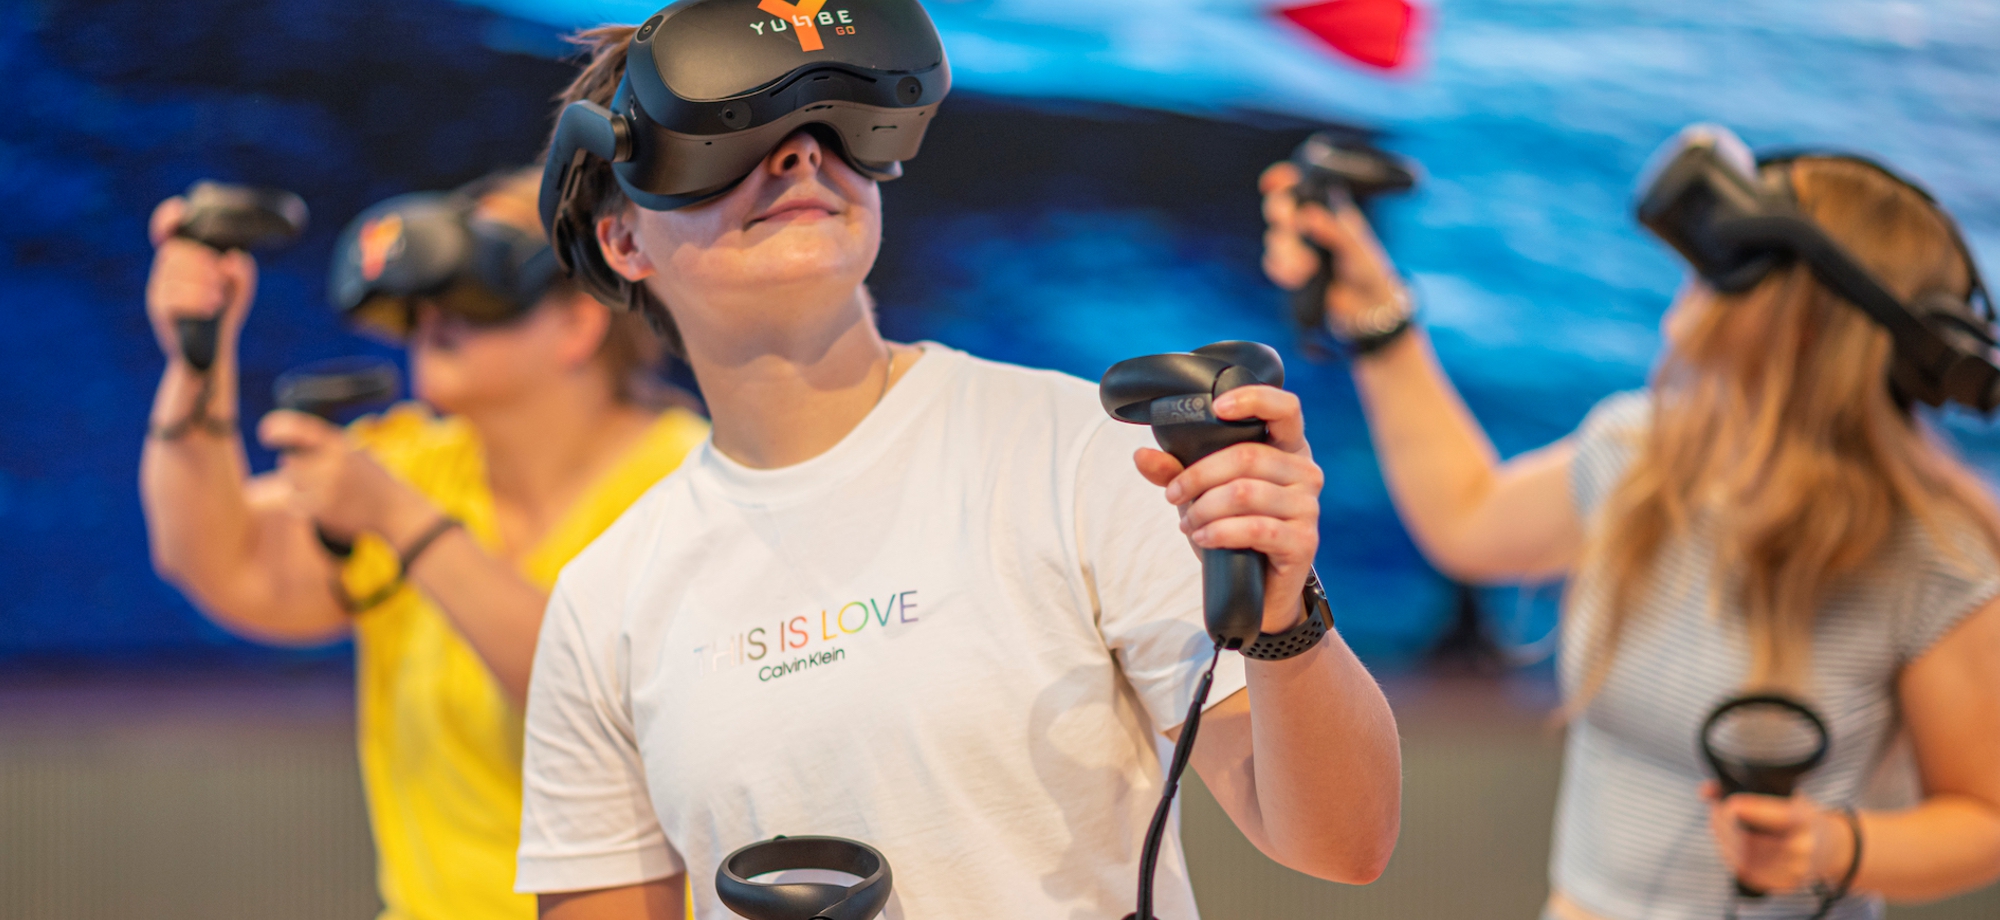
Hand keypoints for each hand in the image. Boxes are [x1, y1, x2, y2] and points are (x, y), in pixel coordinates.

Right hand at [145, 196, 257, 363]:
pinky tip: (211, 308)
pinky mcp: (157, 308)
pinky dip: (197, 301)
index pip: (167, 227)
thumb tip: (232, 259)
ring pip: (176, 273)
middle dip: (204, 265)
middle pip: (178, 250)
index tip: (180, 210)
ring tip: (217, 299)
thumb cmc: (225, 310)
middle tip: (219, 281)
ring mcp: (159, 287)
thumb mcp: (240, 287)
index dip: (168, 216)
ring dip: (204, 285)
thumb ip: (242, 270)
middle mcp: (166, 268)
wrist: (212, 348)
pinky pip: (173, 297)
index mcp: (184, 256)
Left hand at [258, 410, 435, 547]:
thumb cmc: (373, 480)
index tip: (266, 432)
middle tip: (314, 473)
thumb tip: (284, 456)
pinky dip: (304, 504)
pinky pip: (296, 504)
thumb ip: (326, 448)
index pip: (304, 429)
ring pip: (292, 483)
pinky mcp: (322, 511)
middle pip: (290, 462)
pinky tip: (325, 503)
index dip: (281, 427)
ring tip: (325, 489)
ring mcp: (327, 489)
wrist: (394, 510)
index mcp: (341, 446)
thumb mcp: (357, 454)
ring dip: (299, 486)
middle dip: (295, 466)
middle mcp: (333, 465)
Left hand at [1134, 386, 1320, 632]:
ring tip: (1189, 523)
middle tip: (1173, 495)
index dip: (1253, 399)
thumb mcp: (1203, 496)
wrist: (1259, 591)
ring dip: (1204, 509)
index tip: (1217, 406)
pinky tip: (1204, 538)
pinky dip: (1219, 532)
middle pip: (1247, 456)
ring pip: (1245, 493)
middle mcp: (1306, 472)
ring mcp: (1309, 507)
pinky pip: (1255, 528)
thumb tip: (1141, 455)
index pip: (1285, 408)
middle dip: (1198, 476)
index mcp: (1287, 449)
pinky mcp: (1304, 541)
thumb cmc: (1235, 533)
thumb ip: (1175, 472)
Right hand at [1259, 162, 1405, 329]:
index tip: (1272, 182)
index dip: (1282, 179)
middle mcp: (1310, 224)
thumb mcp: (1357, 246)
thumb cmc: (1368, 270)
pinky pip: (1273, 263)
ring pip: (1274, 238)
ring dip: (1286, 252)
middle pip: (1279, 207)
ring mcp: (1298, 247)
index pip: (1301, 185)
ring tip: (1308, 267)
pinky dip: (1282, 270)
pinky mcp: (1291, 269)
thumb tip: (1308, 216)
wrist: (1366, 307)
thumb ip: (1333, 230)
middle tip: (1292, 224)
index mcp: (1328, 209)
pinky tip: (1299, 277)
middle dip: (1280, 214)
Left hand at [1702, 781, 1853, 894]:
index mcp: (1805, 821)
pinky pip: (1747, 873)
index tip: (1729, 802)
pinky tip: (1728, 844)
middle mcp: (1803, 847)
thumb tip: (1705, 791)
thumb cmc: (1801, 817)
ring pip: (1744, 859)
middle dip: (1724, 825)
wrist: (1830, 848)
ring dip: (1723, 840)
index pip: (1774, 816)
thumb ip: (1747, 787)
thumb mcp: (1786, 795)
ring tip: (1719, 826)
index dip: (1745, 809)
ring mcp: (1794, 869)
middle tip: (1715, 812)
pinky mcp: (1785, 884)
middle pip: (1750, 840)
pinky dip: (1731, 857)